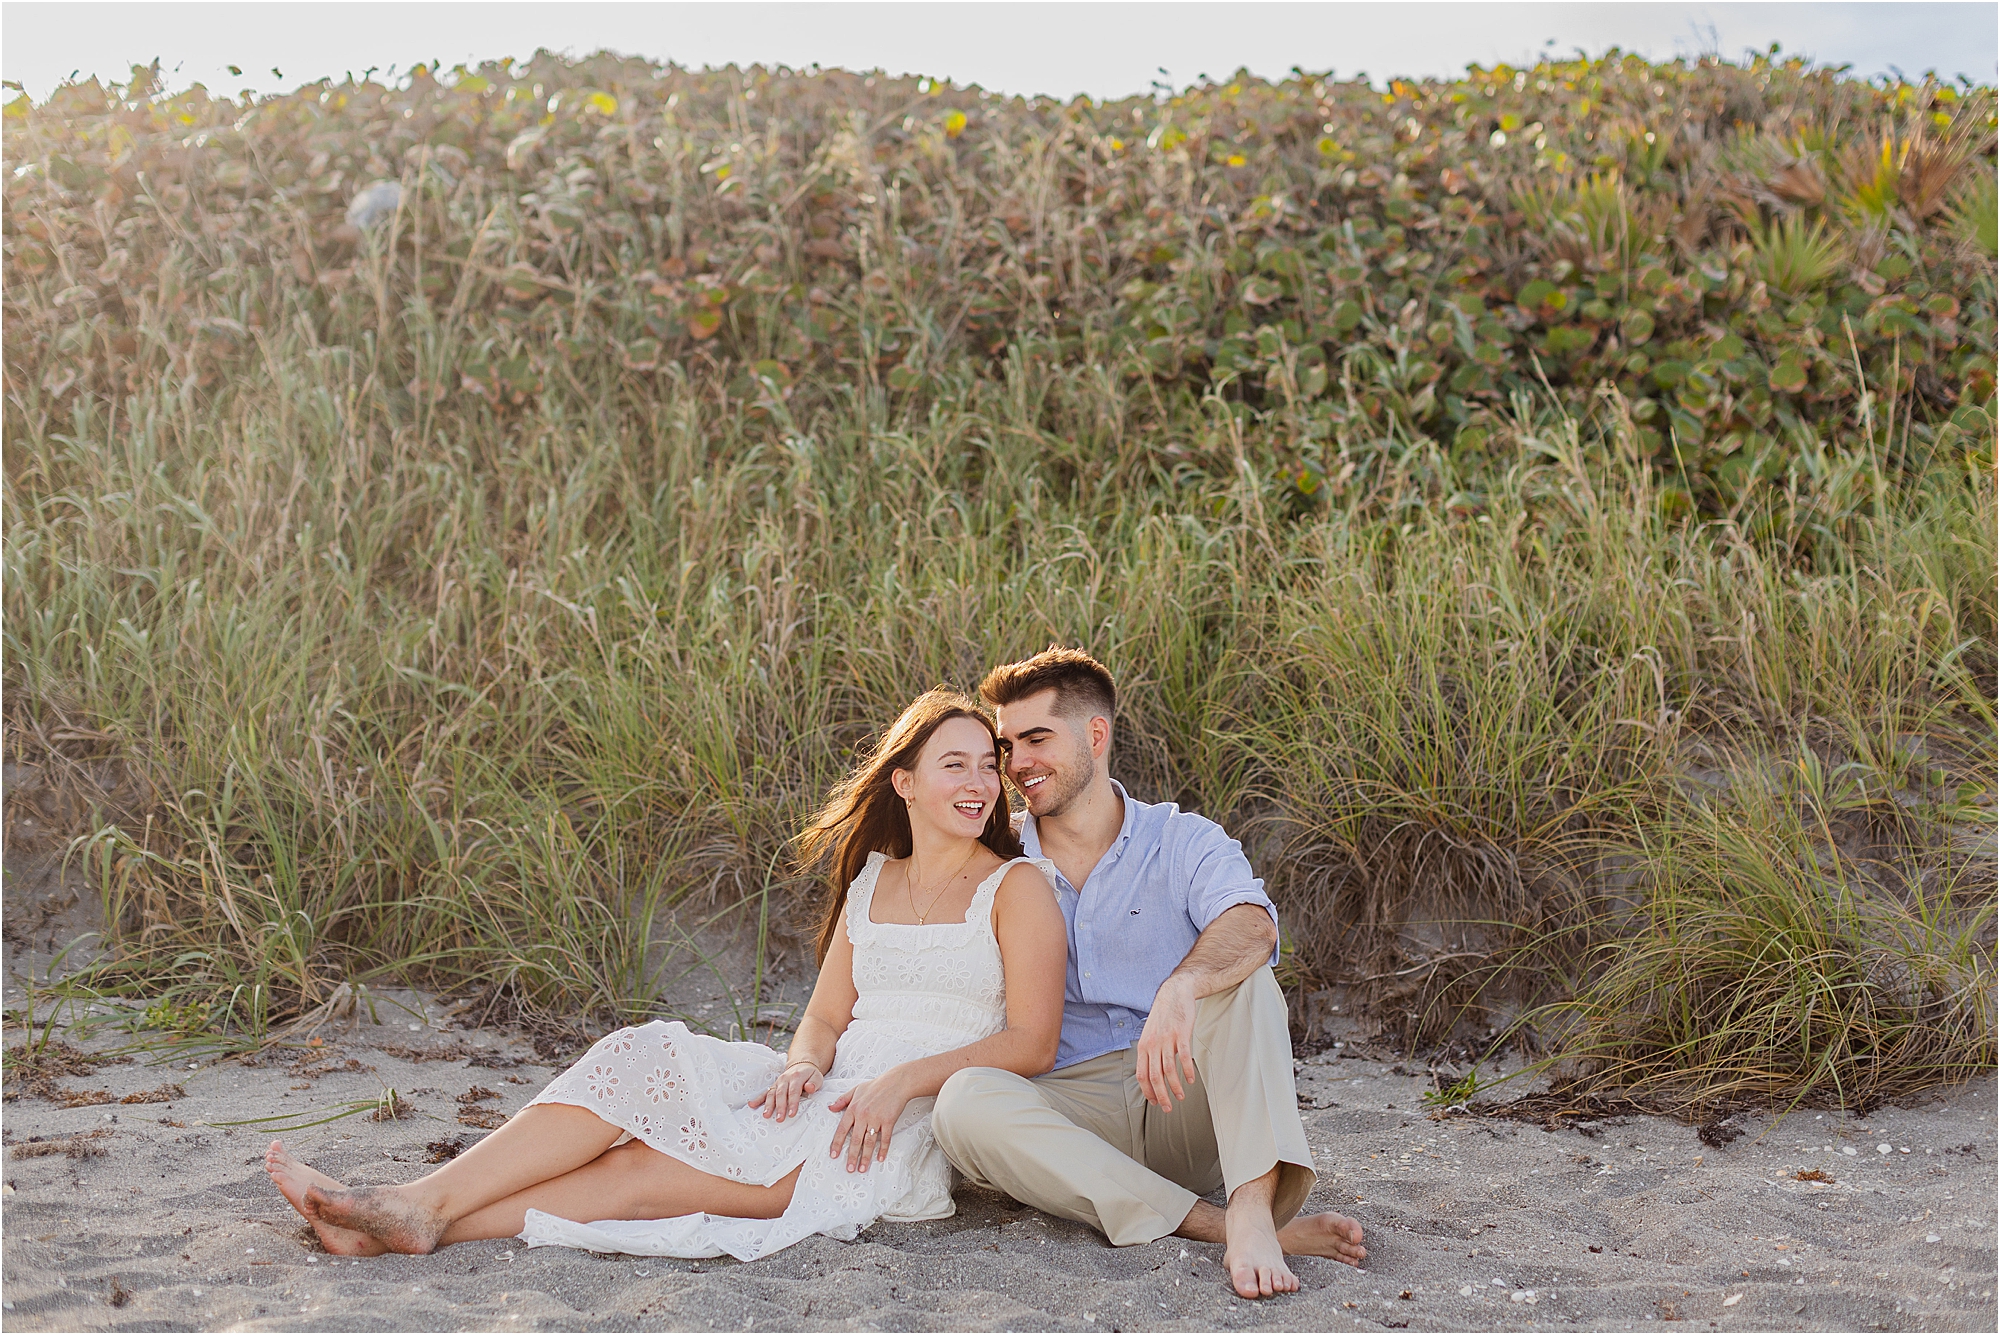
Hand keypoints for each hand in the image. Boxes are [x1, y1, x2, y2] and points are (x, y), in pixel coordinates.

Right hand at [749, 1061, 822, 1122]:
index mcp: (796, 1077)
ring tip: (766, 1115)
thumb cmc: (810, 1075)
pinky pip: (765, 1092)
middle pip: (781, 1094)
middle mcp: (785, 1079)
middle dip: (780, 1107)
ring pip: (771, 1094)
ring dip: (768, 1105)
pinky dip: (758, 1099)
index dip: (792, 1103)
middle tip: (779, 1119)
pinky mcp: (773, 1086)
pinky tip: (752, 1105)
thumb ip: (814, 1083)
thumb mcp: (817, 1076)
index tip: (792, 1114)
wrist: (801, 1065)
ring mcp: (777, 1083)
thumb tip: (809, 1088)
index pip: (794, 1091)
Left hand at [825, 1069, 913, 1172]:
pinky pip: (885, 1138)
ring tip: (862, 1168)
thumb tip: (830, 1108)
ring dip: (865, 1157)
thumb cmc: (877, 1085)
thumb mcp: (856, 1090)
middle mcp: (863, 1115)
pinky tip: (880, 1158)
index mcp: (854, 1108)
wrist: (896, 1082)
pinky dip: (883, 1149)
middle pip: (855, 1139)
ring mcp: (876, 1118)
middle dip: (851, 1156)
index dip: (837, 1143)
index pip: (842, 1129)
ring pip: (869, 1141)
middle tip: (849, 1169)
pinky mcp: (889, 1121)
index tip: (833, 1155)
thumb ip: (843, 1100)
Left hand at [1135, 974, 1199, 1111]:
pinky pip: (1184, 1057)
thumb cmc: (1163, 1016)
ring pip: (1168, 1070)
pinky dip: (1187, 1071)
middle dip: (1161, 1096)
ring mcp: (1166, 1039)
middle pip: (1154, 1076)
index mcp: (1143, 1046)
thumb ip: (1149, 1052)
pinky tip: (1190, 1080)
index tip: (1156, 1102)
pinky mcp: (1181, 1034)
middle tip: (1168, 1108)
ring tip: (1181, 1096)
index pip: (1141, 1075)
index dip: (1148, 1091)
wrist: (1174, 994)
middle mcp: (1152, 1044)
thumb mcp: (1149, 1034)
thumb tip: (1151, 1073)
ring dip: (1175, 1087)